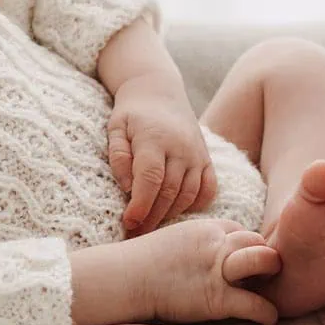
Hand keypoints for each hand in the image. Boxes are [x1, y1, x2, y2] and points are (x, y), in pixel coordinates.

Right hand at [71, 219, 281, 324]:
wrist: (122, 280)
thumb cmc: (139, 266)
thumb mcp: (171, 240)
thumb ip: (194, 244)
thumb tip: (202, 256)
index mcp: (204, 229)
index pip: (240, 231)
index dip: (245, 248)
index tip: (243, 265)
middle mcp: (214, 244)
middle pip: (258, 242)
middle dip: (264, 259)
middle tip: (262, 279)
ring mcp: (217, 269)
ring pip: (266, 261)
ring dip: (272, 275)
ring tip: (270, 293)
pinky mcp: (216, 298)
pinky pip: (256, 304)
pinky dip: (268, 314)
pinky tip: (267, 321)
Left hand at [107, 74, 216, 232]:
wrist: (159, 90)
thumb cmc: (132, 112)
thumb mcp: (115, 128)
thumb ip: (118, 156)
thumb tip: (128, 188)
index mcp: (154, 139)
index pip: (150, 179)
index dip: (140, 205)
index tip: (128, 222)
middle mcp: (180, 147)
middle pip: (170, 192)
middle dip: (152, 217)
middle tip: (135, 234)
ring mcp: (196, 153)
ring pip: (189, 194)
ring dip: (170, 215)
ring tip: (151, 228)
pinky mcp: (206, 158)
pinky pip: (209, 189)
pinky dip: (197, 205)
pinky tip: (179, 213)